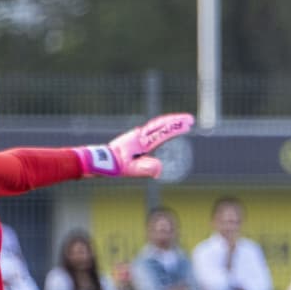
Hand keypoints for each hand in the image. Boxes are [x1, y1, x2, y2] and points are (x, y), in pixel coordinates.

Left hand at [73, 113, 193, 178]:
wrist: (99, 160)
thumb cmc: (114, 166)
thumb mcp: (130, 169)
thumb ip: (145, 168)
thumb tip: (159, 170)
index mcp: (142, 141)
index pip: (163, 131)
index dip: (177, 128)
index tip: (189, 124)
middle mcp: (140, 135)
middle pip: (161, 124)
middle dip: (177, 121)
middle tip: (191, 119)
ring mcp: (137, 136)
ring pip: (156, 125)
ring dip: (170, 122)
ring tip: (182, 123)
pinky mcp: (134, 139)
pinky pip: (152, 130)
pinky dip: (161, 127)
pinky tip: (164, 130)